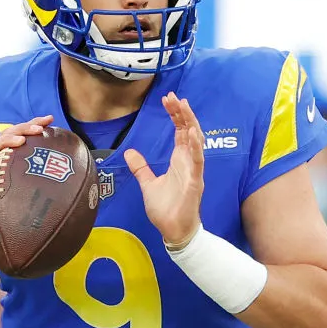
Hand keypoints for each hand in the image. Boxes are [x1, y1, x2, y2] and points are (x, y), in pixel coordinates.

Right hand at [0, 115, 53, 272]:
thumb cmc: (3, 211)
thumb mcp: (25, 196)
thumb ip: (40, 186)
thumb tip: (71, 186)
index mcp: (7, 158)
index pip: (20, 135)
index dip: (33, 124)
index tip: (49, 119)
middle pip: (6, 136)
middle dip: (23, 128)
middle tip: (38, 128)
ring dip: (6, 142)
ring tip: (21, 141)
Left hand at [124, 92, 203, 246]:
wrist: (173, 231)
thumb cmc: (166, 209)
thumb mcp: (148, 184)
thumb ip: (141, 168)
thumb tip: (129, 153)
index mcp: (179, 160)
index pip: (180, 132)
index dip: (176, 115)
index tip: (168, 100)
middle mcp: (188, 162)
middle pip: (189, 131)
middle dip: (182, 113)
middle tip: (173, 97)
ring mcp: (193, 171)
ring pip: (196, 141)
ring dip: (190, 123)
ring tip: (183, 106)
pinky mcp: (195, 182)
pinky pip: (197, 161)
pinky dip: (196, 146)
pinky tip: (192, 133)